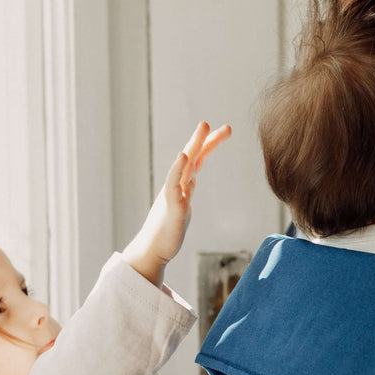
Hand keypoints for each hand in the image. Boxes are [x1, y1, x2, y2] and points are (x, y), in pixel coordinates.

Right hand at [124, 121, 230, 284]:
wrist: (152, 251)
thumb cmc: (167, 229)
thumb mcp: (182, 207)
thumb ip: (186, 192)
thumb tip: (192, 181)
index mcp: (182, 185)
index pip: (197, 160)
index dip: (208, 144)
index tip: (222, 129)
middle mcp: (177, 186)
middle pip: (192, 156)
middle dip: (204, 138)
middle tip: (220, 124)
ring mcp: (173, 195)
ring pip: (184, 166)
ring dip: (193, 145)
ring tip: (203, 127)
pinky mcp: (171, 208)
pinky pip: (173, 186)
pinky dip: (178, 170)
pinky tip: (183, 157)